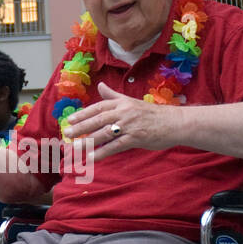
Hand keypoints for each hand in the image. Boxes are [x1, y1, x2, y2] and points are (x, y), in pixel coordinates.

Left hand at [62, 83, 182, 161]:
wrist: (175, 123)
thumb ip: (113, 96)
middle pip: (98, 120)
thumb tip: (100, 86)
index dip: (83, 113)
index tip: (70, 119)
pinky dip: (103, 152)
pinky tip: (92, 157)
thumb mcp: (131, 101)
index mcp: (122, 103)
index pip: (98, 107)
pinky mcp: (136, 138)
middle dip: (81, 127)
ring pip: (105, 133)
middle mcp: (124, 112)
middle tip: (67, 134)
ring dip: (88, 141)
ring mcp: (130, 126)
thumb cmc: (152, 114)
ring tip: (75, 148)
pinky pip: (116, 146)